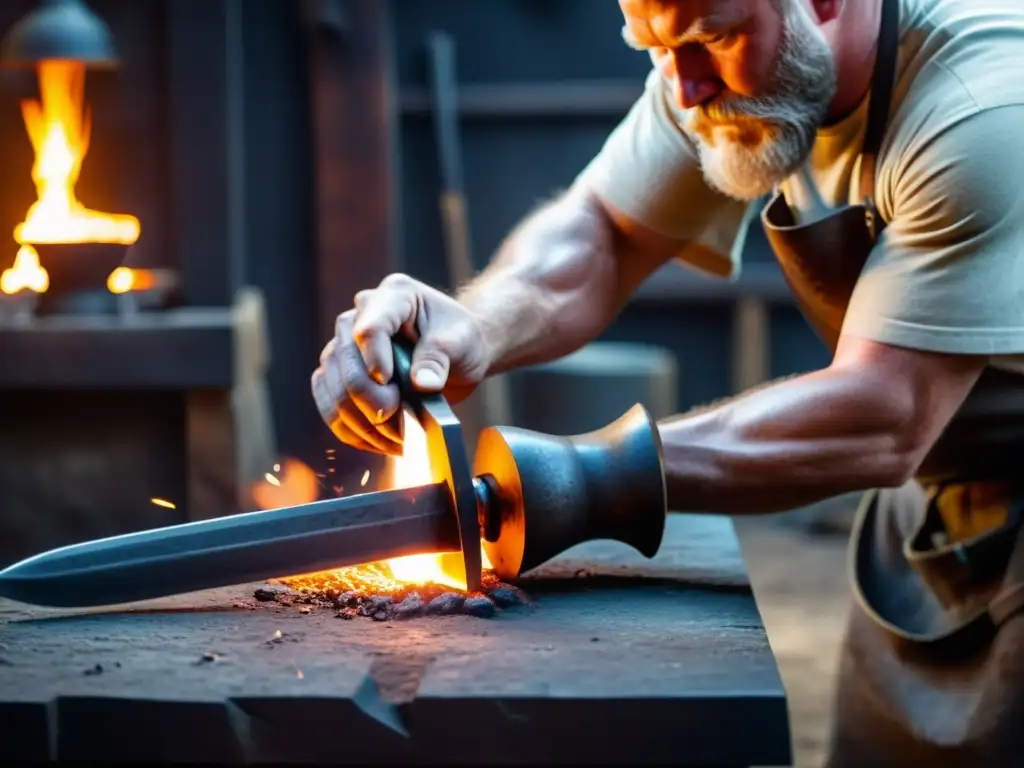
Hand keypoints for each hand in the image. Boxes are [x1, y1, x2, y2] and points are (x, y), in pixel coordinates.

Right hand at [311, 273, 492, 454]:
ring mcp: (344, 346)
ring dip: (360, 421)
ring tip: (395, 439)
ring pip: (331, 387)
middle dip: (370, 399)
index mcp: (394, 296)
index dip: (375, 359)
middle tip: (400, 422)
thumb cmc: (460, 341)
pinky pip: (329, 406)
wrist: (457, 355)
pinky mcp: (339, 375)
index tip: (390, 384)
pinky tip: (377, 442)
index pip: (369, 327)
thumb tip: (423, 384)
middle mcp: (360, 316)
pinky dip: (351, 430)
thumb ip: (439, 358)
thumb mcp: (460, 343)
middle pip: (344, 360)